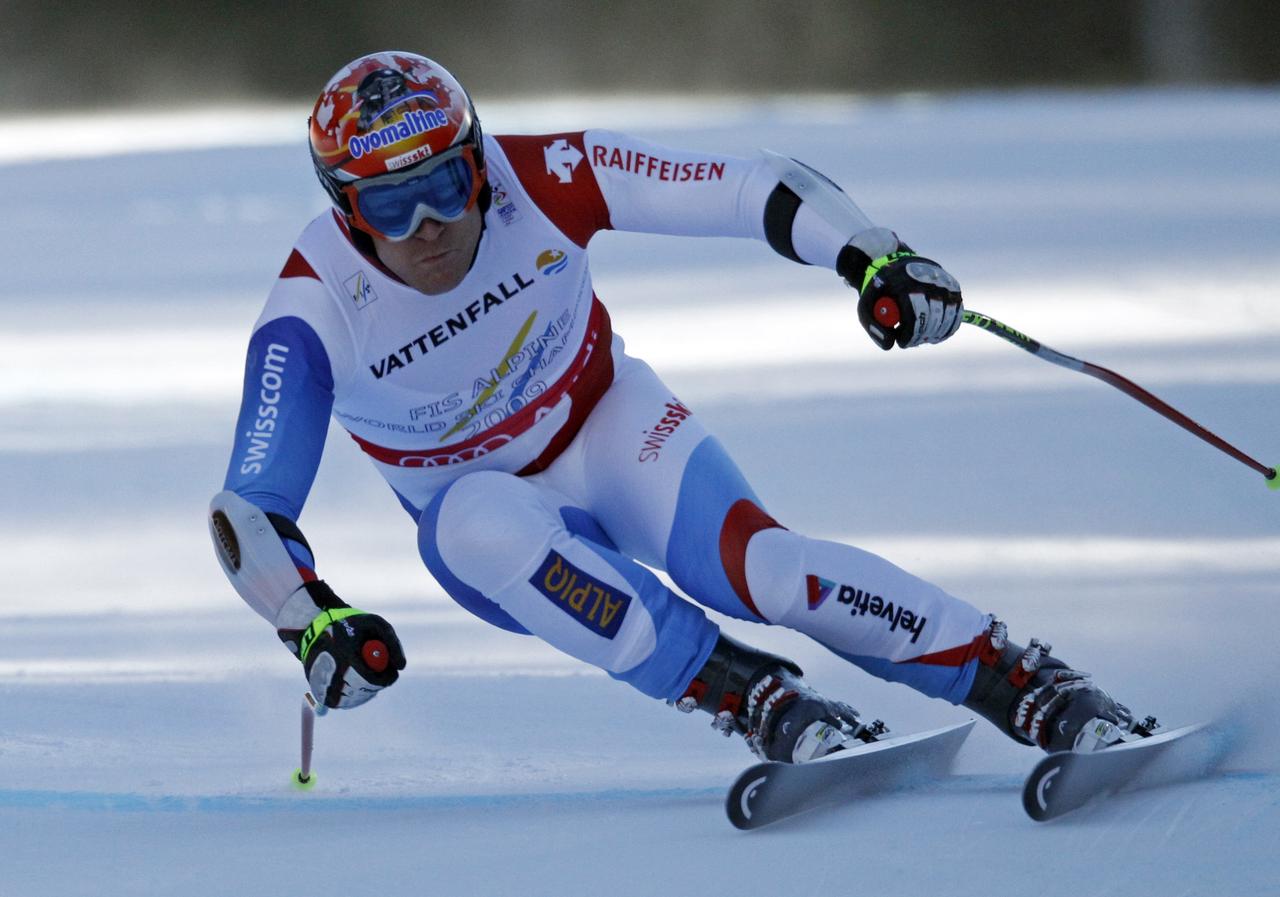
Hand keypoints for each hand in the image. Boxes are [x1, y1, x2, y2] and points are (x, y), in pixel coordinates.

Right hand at [276, 581, 405, 709]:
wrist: (315, 625)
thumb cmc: (351, 624)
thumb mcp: (375, 623)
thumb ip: (393, 643)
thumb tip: (402, 666)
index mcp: (347, 654)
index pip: (373, 678)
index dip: (387, 679)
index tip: (392, 674)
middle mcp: (332, 670)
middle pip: (361, 693)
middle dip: (374, 687)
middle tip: (378, 678)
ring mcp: (321, 681)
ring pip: (348, 700)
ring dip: (360, 692)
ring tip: (363, 678)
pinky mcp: (315, 687)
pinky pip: (336, 701)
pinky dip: (347, 696)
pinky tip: (351, 683)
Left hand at [840, 241, 962, 349]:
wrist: (900, 264)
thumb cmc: (882, 289)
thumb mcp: (867, 304)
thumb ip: (873, 326)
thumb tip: (890, 345)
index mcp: (906, 284)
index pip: (913, 316)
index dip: (908, 335)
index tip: (902, 342)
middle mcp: (929, 282)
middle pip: (930, 320)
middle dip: (919, 337)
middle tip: (909, 341)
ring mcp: (945, 285)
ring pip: (945, 320)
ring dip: (932, 335)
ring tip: (918, 335)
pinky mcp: (954, 290)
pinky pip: (955, 317)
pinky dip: (945, 330)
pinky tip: (932, 333)